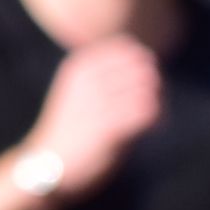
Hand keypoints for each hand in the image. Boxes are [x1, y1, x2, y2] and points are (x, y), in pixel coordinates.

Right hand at [23, 37, 161, 196]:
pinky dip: (158, 118)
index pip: (127, 47)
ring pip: (149, 87)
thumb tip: (152, 70)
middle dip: (157, 84)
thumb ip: (111, 78)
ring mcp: (97, 101)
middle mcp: (88, 79)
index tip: (146, 85)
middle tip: (156, 104)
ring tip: (156, 118)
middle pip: (143, 66)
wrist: (49, 162)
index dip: (144, 64)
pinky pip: (148, 110)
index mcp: (80, 65)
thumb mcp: (84, 93)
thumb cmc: (72, 129)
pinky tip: (154, 128)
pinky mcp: (108, 126)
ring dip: (160, 103)